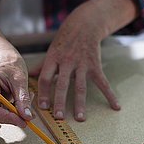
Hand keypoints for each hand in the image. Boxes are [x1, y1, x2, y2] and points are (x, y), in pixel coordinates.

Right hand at [0, 52, 32, 127]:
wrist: (4, 58)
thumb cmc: (9, 64)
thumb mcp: (20, 80)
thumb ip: (23, 99)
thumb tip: (26, 115)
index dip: (8, 118)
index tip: (22, 122)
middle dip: (13, 114)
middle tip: (28, 112)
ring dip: (13, 111)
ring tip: (23, 98)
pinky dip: (10, 108)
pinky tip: (16, 98)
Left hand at [29, 4, 119, 121]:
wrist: (84, 25)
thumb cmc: (64, 41)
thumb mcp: (51, 51)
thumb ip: (41, 66)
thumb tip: (27, 76)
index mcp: (53, 59)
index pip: (45, 78)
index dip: (43, 93)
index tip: (43, 107)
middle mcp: (67, 62)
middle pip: (62, 84)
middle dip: (60, 101)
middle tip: (59, 117)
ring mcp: (82, 64)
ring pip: (80, 86)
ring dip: (80, 103)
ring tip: (80, 118)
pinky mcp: (95, 66)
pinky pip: (103, 83)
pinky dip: (110, 95)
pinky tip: (115, 106)